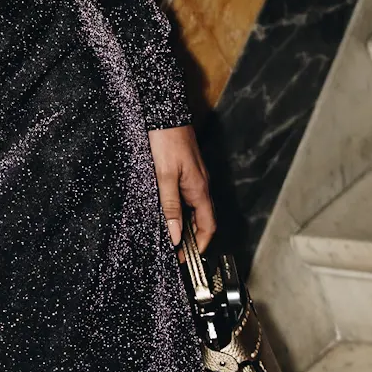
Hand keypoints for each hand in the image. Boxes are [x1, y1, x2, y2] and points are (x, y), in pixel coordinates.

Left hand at [148, 124, 215, 251]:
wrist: (164, 111)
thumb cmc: (166, 139)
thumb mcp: (164, 175)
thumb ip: (170, 206)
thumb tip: (176, 236)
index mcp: (199, 190)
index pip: (207, 227)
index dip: (199, 246)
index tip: (186, 259)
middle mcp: (200, 185)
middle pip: (201, 219)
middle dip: (191, 238)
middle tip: (174, 251)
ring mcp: (193, 176)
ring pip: (193, 207)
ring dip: (184, 223)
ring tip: (168, 235)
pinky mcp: (184, 168)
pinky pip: (185, 195)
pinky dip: (178, 208)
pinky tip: (165, 209)